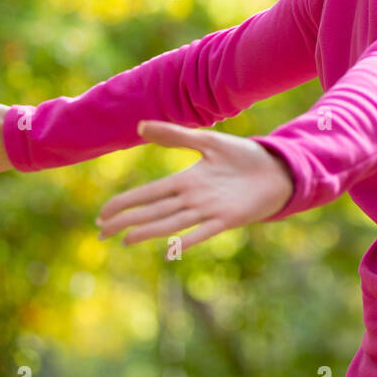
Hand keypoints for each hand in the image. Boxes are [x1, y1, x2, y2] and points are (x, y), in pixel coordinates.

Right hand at [96, 120, 295, 257]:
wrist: (276, 168)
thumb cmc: (242, 155)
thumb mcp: (208, 141)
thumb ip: (175, 136)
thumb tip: (140, 125)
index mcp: (186, 180)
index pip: (148, 193)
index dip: (126, 202)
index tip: (103, 213)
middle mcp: (193, 198)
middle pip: (153, 211)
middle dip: (127, 220)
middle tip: (101, 232)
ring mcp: (209, 210)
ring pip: (172, 223)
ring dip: (149, 231)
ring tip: (125, 240)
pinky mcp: (228, 219)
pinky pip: (204, 232)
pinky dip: (187, 241)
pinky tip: (169, 251)